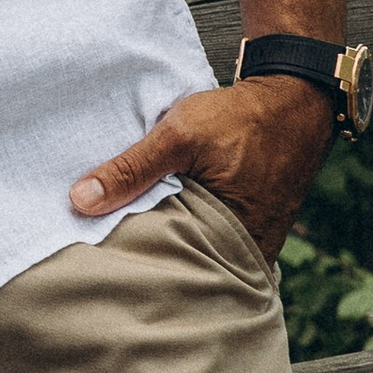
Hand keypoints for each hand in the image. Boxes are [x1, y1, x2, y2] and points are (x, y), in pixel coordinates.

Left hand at [68, 74, 333, 266]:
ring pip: (199, 256)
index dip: (135, 268)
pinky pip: (214, 242)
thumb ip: (131, 168)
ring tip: (128, 246)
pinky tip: (163, 224)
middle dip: (150, 264)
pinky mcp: (254, 231)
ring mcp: (253, 245)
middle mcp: (246, 253)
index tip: (98, 265)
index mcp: (228, 240)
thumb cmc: (238, 119)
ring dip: (170, 248)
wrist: (291, 101)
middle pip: (184, 269)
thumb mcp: (178, 136)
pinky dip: (190, 235)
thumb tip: (80, 200)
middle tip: (106, 261)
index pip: (169, 271)